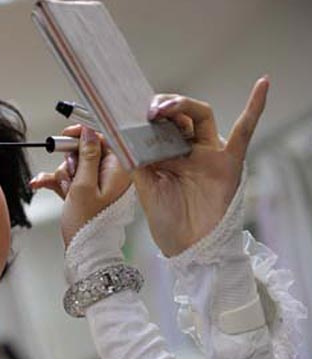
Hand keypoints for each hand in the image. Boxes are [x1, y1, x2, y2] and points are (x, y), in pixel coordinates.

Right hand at [30, 125, 130, 246]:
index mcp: (119, 170)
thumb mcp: (84, 186)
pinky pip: (70, 179)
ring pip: (75, 166)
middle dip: (70, 161)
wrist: (85, 253)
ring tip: (64, 190)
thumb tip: (88, 132)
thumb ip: (87, 155)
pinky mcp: (87, 193)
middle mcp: (112, 175)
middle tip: (69, 176)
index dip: (84, 135)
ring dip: (62, 174)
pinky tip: (41, 183)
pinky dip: (56, 182)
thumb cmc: (89, 225)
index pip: (104, 138)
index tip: (67, 135)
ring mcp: (99, 185)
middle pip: (86, 151)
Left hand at [133, 76, 269, 255]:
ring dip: (183, 105)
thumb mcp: (144, 185)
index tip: (127, 111)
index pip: (158, 124)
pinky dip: (255, 107)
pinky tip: (262, 84)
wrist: (188, 248)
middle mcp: (187, 149)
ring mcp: (208, 154)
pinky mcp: (228, 163)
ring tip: (164, 107)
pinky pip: (244, 132)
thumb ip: (137, 158)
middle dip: (163, 106)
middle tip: (149, 111)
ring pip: (201, 116)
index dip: (145, 114)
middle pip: (178, 114)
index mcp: (165, 154)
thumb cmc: (167, 219)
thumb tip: (120, 132)